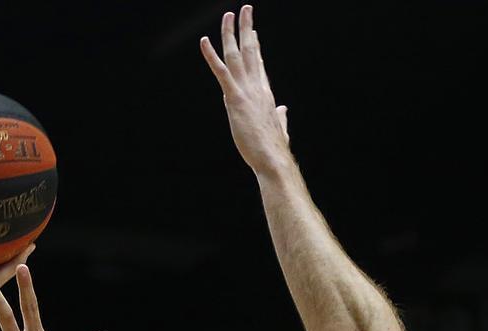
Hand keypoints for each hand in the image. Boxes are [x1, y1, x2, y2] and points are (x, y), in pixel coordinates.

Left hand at [201, 5, 291, 174]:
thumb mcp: (279, 128)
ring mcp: (246, 91)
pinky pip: (221, 72)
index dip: (256, 47)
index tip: (253, 33)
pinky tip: (204, 41)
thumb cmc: (274, 148)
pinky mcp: (234, 99)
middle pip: (252, 51)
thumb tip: (283, 110)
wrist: (273, 159)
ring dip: (231, 33)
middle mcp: (257, 87)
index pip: (259, 65)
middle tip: (245, 9)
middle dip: (248, 28)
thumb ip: (281, 117)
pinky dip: (211, 55)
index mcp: (266, 94)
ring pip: (237, 55)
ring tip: (228, 14)